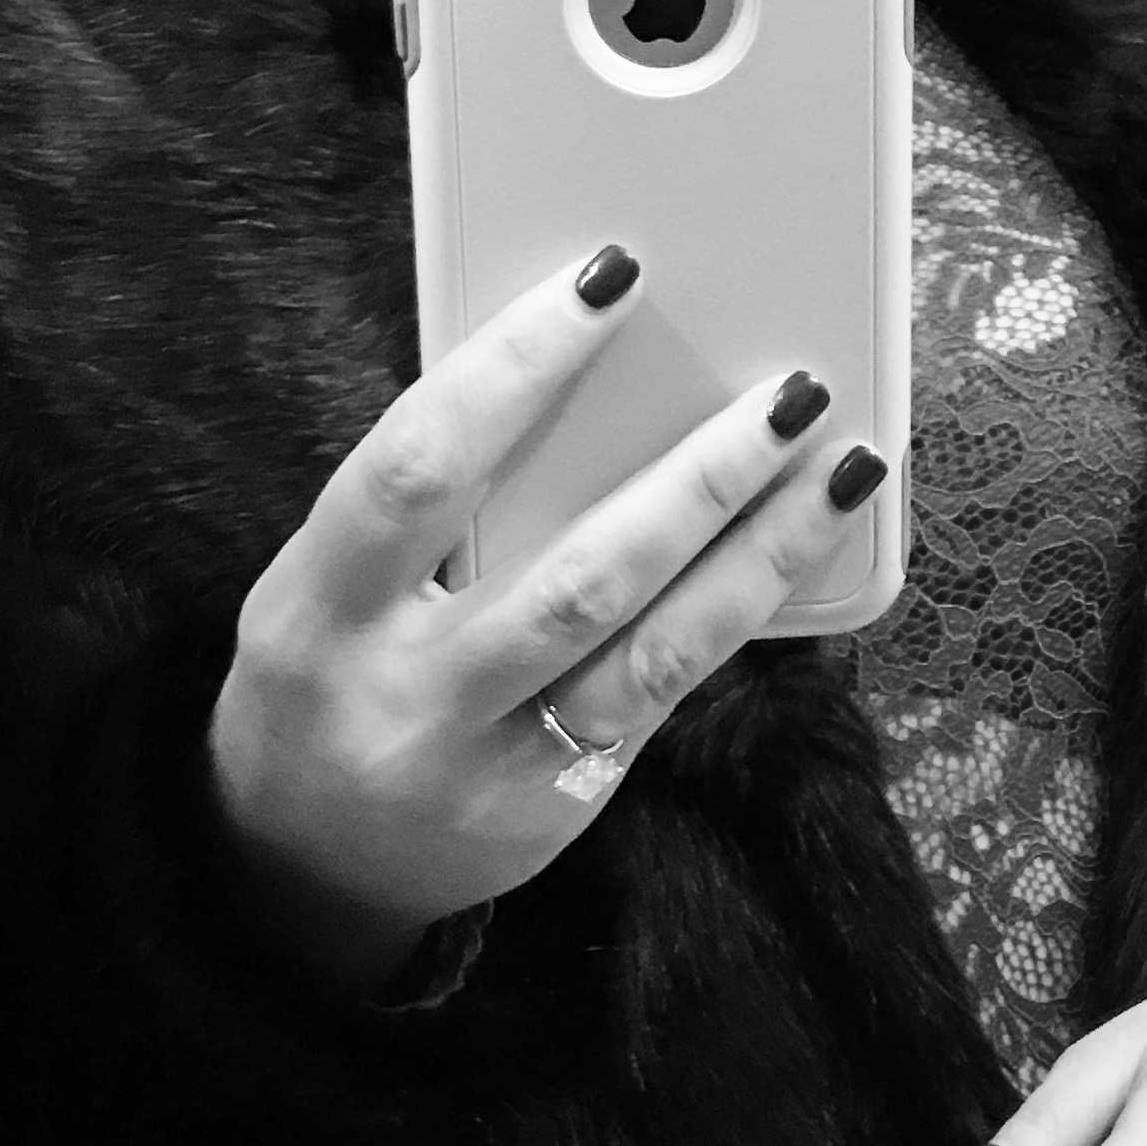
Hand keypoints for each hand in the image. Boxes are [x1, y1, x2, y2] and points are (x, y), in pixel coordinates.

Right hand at [208, 247, 882, 990]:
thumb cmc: (330, 672)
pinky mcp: (558, 811)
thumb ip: (426, 502)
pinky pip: (665, 697)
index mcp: (318, 608)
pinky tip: (799, 545)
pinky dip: (737, 612)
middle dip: (698, 478)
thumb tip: (588, 370)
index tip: (613, 276)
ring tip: (843, 465)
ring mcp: (488, 766)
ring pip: (650, 651)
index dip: (517, 365)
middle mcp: (404, 696)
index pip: (421, 465)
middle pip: (574, 577)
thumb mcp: (327, 586)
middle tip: (793, 390)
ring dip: (760, 550)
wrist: (303, 869)